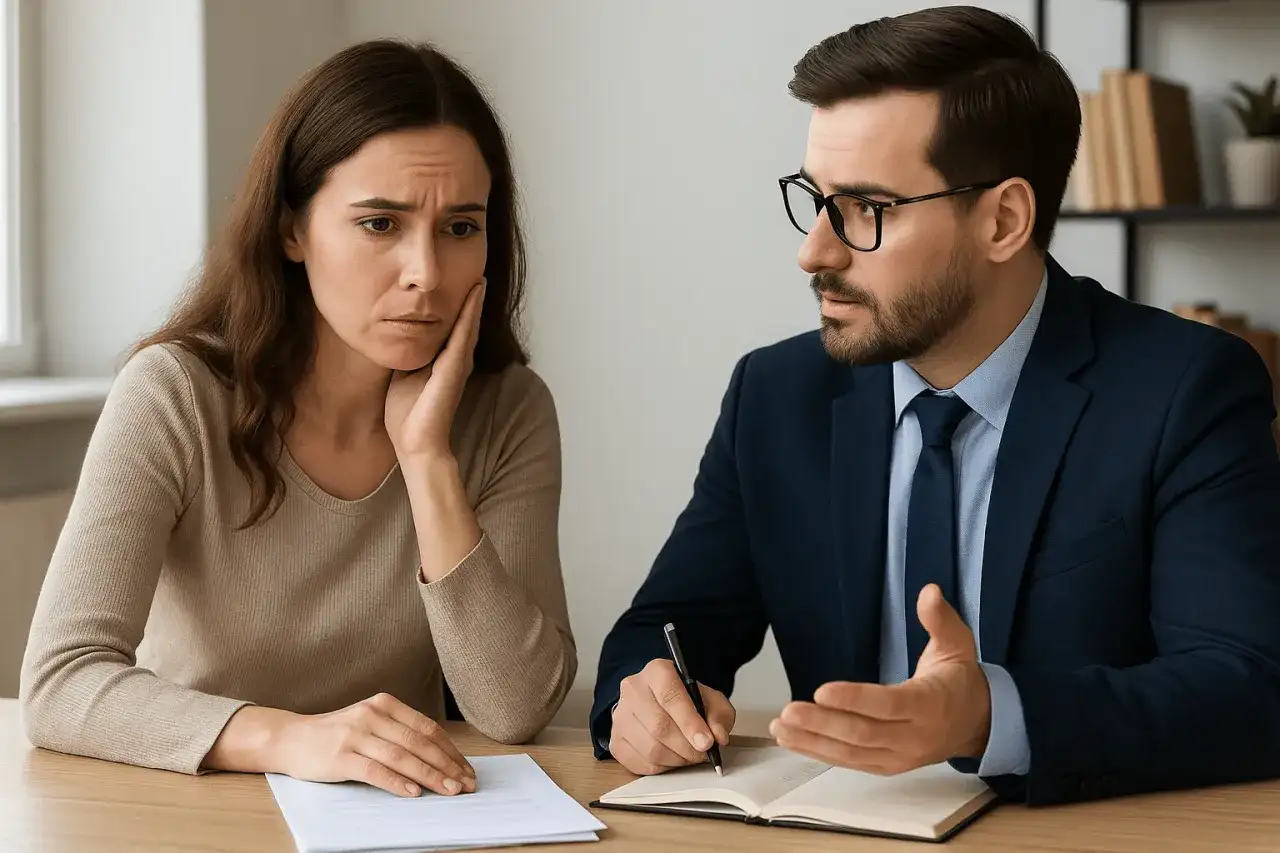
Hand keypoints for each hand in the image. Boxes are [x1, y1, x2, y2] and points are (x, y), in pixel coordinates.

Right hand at [273, 693, 476, 796]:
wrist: (291, 739)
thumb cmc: (337, 734)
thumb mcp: (370, 723)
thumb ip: (398, 733)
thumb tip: (439, 758)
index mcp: (385, 704)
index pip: (427, 728)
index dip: (450, 750)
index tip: (467, 769)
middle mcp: (372, 715)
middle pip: (419, 742)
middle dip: (447, 765)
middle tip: (466, 784)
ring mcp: (356, 734)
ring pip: (402, 757)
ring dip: (430, 776)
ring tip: (450, 791)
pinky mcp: (341, 756)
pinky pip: (376, 770)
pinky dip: (398, 783)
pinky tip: (414, 793)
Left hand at [385, 279, 485, 460]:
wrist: (415, 443)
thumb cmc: (408, 415)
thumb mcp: (402, 375)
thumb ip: (406, 355)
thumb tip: (395, 334)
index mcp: (443, 362)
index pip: (452, 327)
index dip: (456, 306)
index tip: (458, 282)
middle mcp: (456, 360)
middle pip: (465, 322)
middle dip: (470, 299)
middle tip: (476, 271)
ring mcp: (458, 363)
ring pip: (468, 323)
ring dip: (475, 299)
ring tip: (480, 276)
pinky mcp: (455, 367)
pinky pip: (464, 333)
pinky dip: (470, 311)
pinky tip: (475, 292)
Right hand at [609, 658, 735, 775]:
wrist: (661, 706)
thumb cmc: (687, 702)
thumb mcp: (711, 700)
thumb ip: (718, 715)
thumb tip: (717, 737)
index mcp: (657, 671)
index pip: (670, 696)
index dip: (690, 722)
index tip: (707, 742)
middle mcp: (633, 689)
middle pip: (659, 725)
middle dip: (687, 746)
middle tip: (703, 753)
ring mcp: (620, 716)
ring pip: (650, 748)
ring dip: (677, 759)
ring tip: (689, 755)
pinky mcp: (616, 741)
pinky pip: (641, 763)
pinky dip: (663, 767)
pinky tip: (672, 758)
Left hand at [769, 584, 990, 774]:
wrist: (977, 724)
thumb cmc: (959, 679)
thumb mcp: (958, 644)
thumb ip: (940, 619)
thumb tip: (928, 591)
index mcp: (930, 704)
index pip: (889, 704)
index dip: (855, 699)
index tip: (820, 690)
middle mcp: (914, 736)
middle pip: (863, 734)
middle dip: (822, 724)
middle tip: (788, 711)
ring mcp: (899, 757)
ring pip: (852, 753)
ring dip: (812, 741)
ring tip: (779, 728)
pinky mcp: (886, 766)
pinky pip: (850, 762)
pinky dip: (819, 753)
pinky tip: (792, 741)